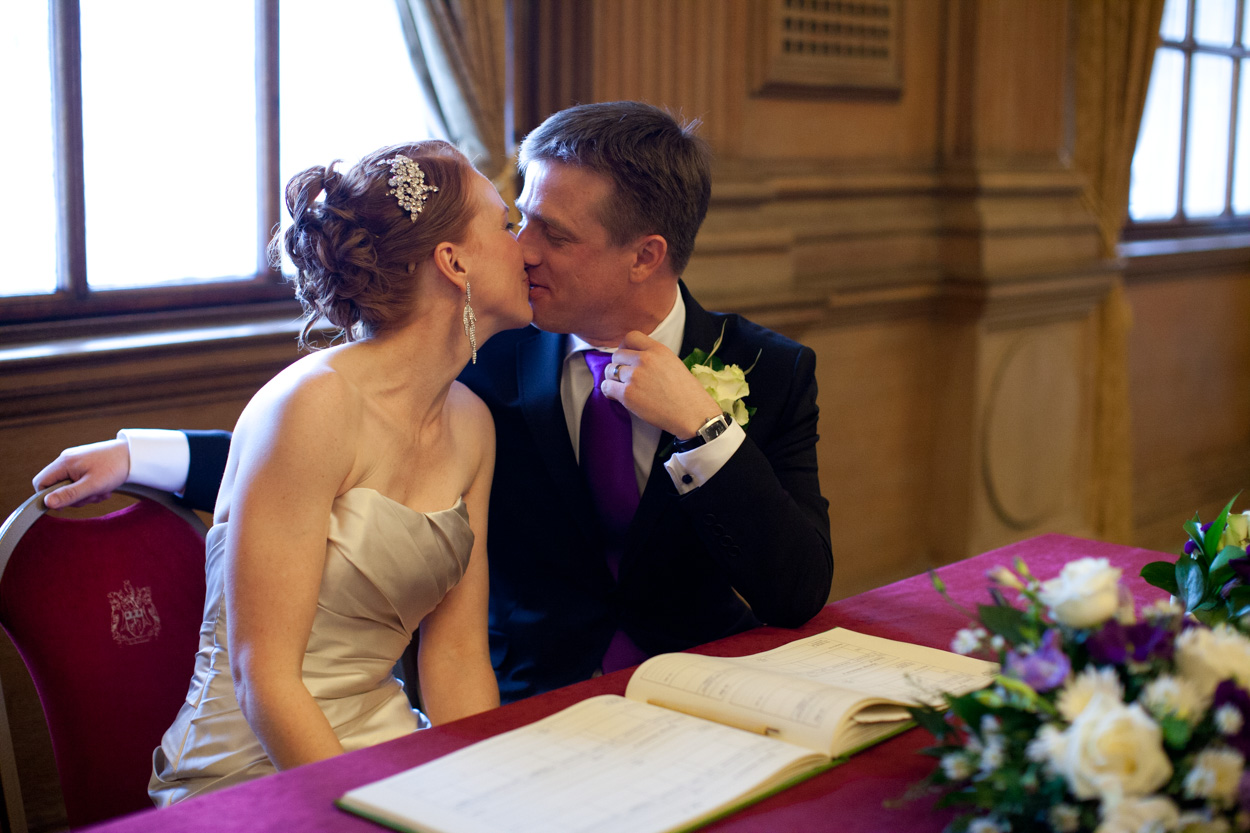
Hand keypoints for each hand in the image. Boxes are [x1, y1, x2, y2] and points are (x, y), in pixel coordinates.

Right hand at [32, 439, 130, 508]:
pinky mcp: (85, 465)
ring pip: (70, 486)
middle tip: (92, 497)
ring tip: (102, 492)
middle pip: (56, 487)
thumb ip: (70, 495)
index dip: (49, 497)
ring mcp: (76, 462)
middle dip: (73, 497)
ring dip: (85, 495)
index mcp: (64, 462)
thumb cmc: (115, 468)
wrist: (136, 455)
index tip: (67, 505)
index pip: (40, 482)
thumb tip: (47, 503)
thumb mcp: (93, 485)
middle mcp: (67, 460)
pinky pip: (80, 482)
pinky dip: (91, 489)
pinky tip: (105, 489)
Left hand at [600, 331, 720, 438]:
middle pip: (617, 355)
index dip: (625, 347)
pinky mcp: (628, 394)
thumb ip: (654, 357)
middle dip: (618, 365)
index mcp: (658, 349)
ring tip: (621, 388)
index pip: (631, 337)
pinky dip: (609, 391)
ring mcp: (635, 376)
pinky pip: (607, 387)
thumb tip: (636, 359)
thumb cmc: (687, 393)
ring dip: (613, 379)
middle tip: (624, 377)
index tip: (626, 358)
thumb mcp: (674, 363)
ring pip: (610, 371)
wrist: (692, 414)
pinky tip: (616, 396)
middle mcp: (644, 359)